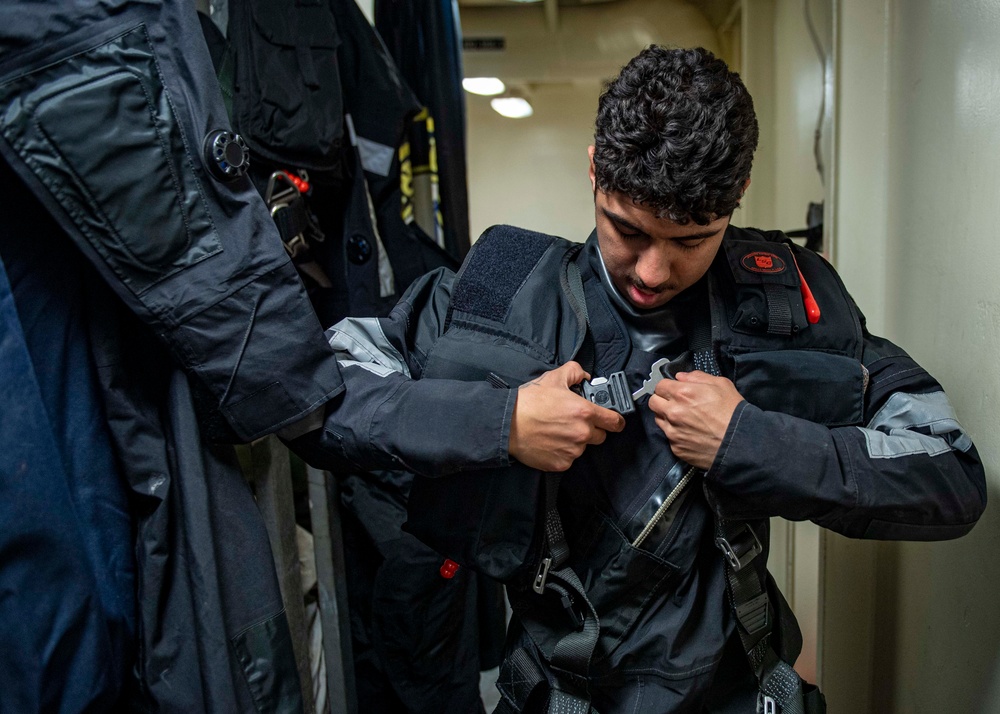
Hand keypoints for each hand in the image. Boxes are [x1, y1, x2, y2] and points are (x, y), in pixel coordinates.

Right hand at [509, 361, 625, 471]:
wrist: (507, 423)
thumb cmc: (529, 401)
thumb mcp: (553, 378)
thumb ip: (575, 372)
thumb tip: (584, 376)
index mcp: (585, 412)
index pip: (615, 422)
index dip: (615, 420)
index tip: (613, 421)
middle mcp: (582, 434)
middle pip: (600, 436)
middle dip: (591, 429)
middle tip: (573, 422)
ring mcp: (572, 451)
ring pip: (582, 448)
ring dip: (575, 441)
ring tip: (556, 431)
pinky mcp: (560, 464)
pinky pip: (568, 459)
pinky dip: (562, 452)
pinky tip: (549, 442)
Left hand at [647, 371, 743, 469]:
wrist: (740, 443)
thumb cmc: (733, 412)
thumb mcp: (721, 384)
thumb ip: (697, 377)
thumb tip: (681, 377)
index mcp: (682, 394)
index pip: (659, 385)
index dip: (667, 387)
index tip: (674, 390)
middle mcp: (673, 412)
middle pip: (653, 402)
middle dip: (662, 400)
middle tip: (675, 403)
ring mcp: (672, 432)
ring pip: (658, 420)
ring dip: (666, 417)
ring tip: (683, 419)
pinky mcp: (676, 448)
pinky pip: (668, 437)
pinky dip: (676, 434)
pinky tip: (690, 433)